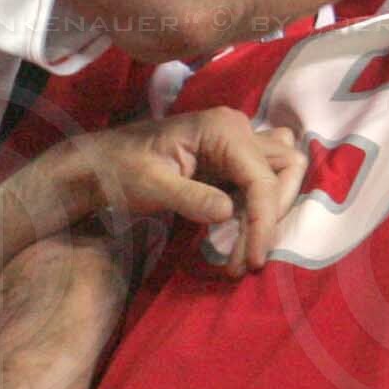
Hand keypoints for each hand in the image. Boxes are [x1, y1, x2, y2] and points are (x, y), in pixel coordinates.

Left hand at [63, 107, 305, 271]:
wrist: (101, 164)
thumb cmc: (120, 169)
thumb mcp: (150, 185)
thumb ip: (190, 197)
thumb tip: (228, 213)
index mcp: (221, 129)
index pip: (262, 177)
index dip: (264, 220)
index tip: (253, 259)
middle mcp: (237, 129)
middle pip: (287, 167)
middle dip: (274, 213)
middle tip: (250, 254)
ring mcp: (237, 142)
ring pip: (282, 171)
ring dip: (271, 210)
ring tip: (245, 249)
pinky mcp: (232, 160)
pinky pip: (263, 181)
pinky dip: (258, 209)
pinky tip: (237, 237)